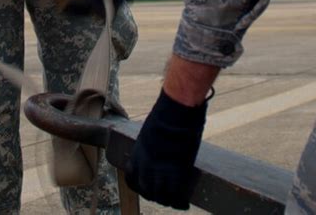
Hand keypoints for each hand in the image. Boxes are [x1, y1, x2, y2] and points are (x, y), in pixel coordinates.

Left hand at [125, 88, 208, 208]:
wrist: (176, 112)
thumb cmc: (167, 114)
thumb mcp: (152, 130)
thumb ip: (153, 143)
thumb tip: (160, 146)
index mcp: (137, 153)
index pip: (131, 178)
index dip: (138, 186)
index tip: (146, 189)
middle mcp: (145, 165)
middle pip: (146, 190)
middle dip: (154, 195)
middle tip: (164, 197)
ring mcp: (159, 170)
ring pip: (160, 196)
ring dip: (167, 200)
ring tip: (176, 201)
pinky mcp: (175, 173)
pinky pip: (175, 196)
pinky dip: (179, 202)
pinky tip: (184, 203)